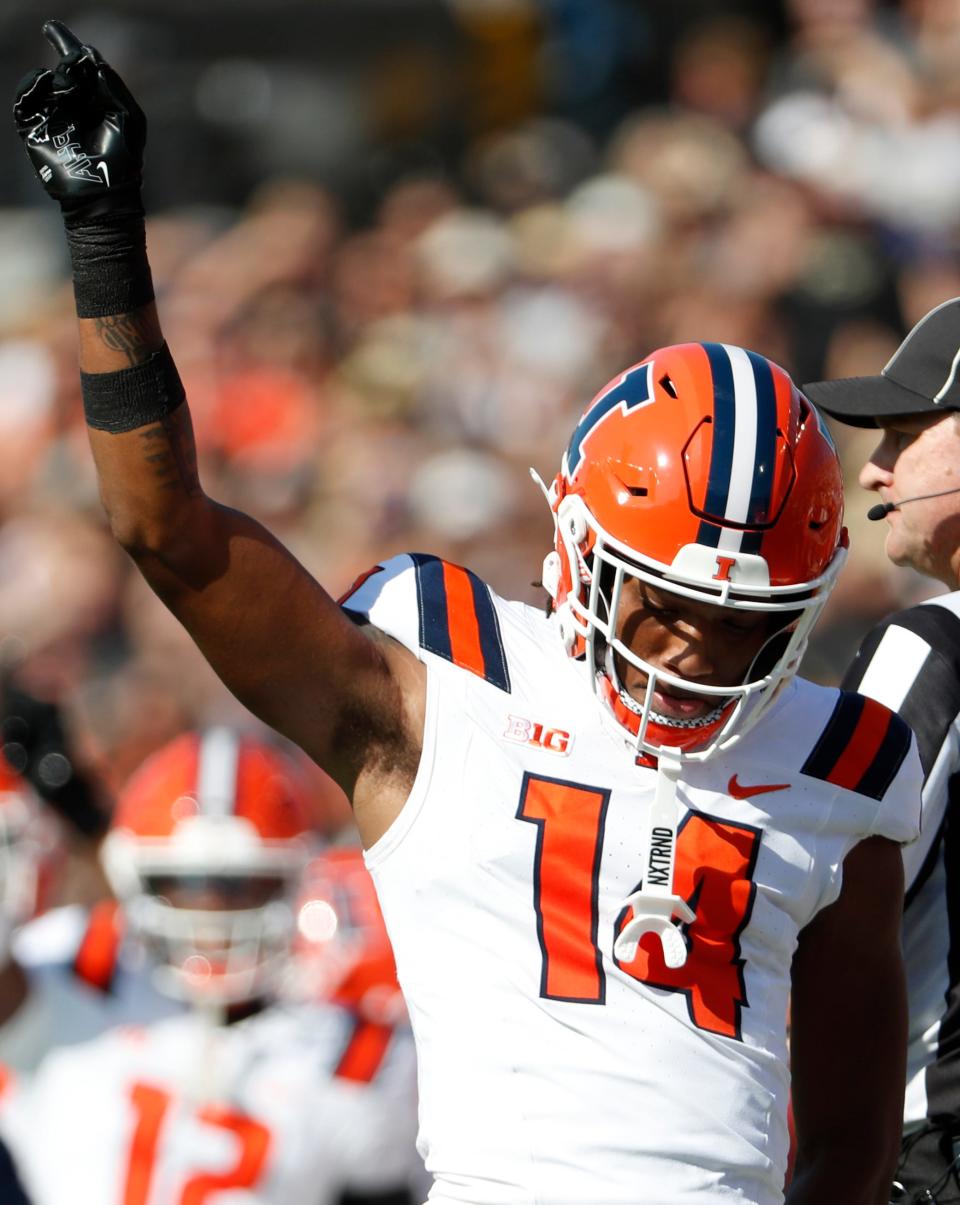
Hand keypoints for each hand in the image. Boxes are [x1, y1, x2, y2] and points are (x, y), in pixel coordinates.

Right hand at [13, 19, 145, 208]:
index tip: (52, 29)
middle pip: (64, 70)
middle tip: (76, 76)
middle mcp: (73, 104)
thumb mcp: (128, 118)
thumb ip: (113, 85)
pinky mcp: (36, 129)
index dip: (68, 46)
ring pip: (44, 82)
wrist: (102, 194)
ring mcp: (53, 115)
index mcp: (96, 99)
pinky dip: (30, 87)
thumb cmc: (123, 160)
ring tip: (66, 89)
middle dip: (69, 66)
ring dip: (55, 79)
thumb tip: (92, 57)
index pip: (81, 67)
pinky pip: (25, 100)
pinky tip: (42, 84)